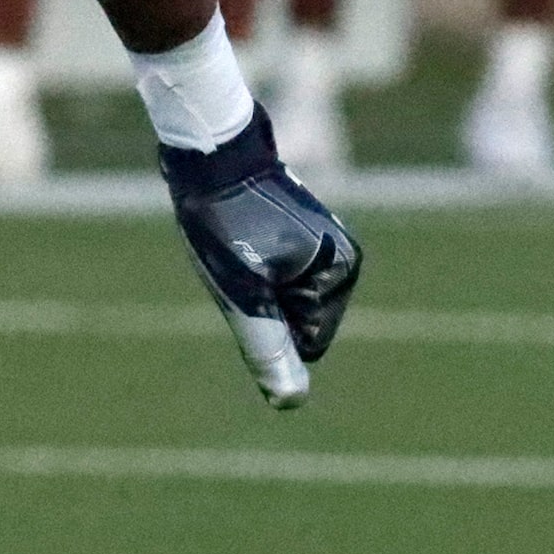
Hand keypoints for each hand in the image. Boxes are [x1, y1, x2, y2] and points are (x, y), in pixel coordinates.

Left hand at [159, 105, 361, 407]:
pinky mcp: (303, 232)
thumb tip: (289, 402)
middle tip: (235, 260)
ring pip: (284, 300)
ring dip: (254, 286)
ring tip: (234, 245)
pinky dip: (252, 267)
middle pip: (297, 322)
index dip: (265, 324)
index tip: (246, 279)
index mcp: (341, 274)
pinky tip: (236, 234)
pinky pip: (277, 275)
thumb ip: (267, 347)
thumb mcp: (241, 292)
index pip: (306, 345)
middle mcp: (343, 259)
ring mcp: (325, 244)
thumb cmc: (222, 222)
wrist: (210, 152)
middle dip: (262, 305)